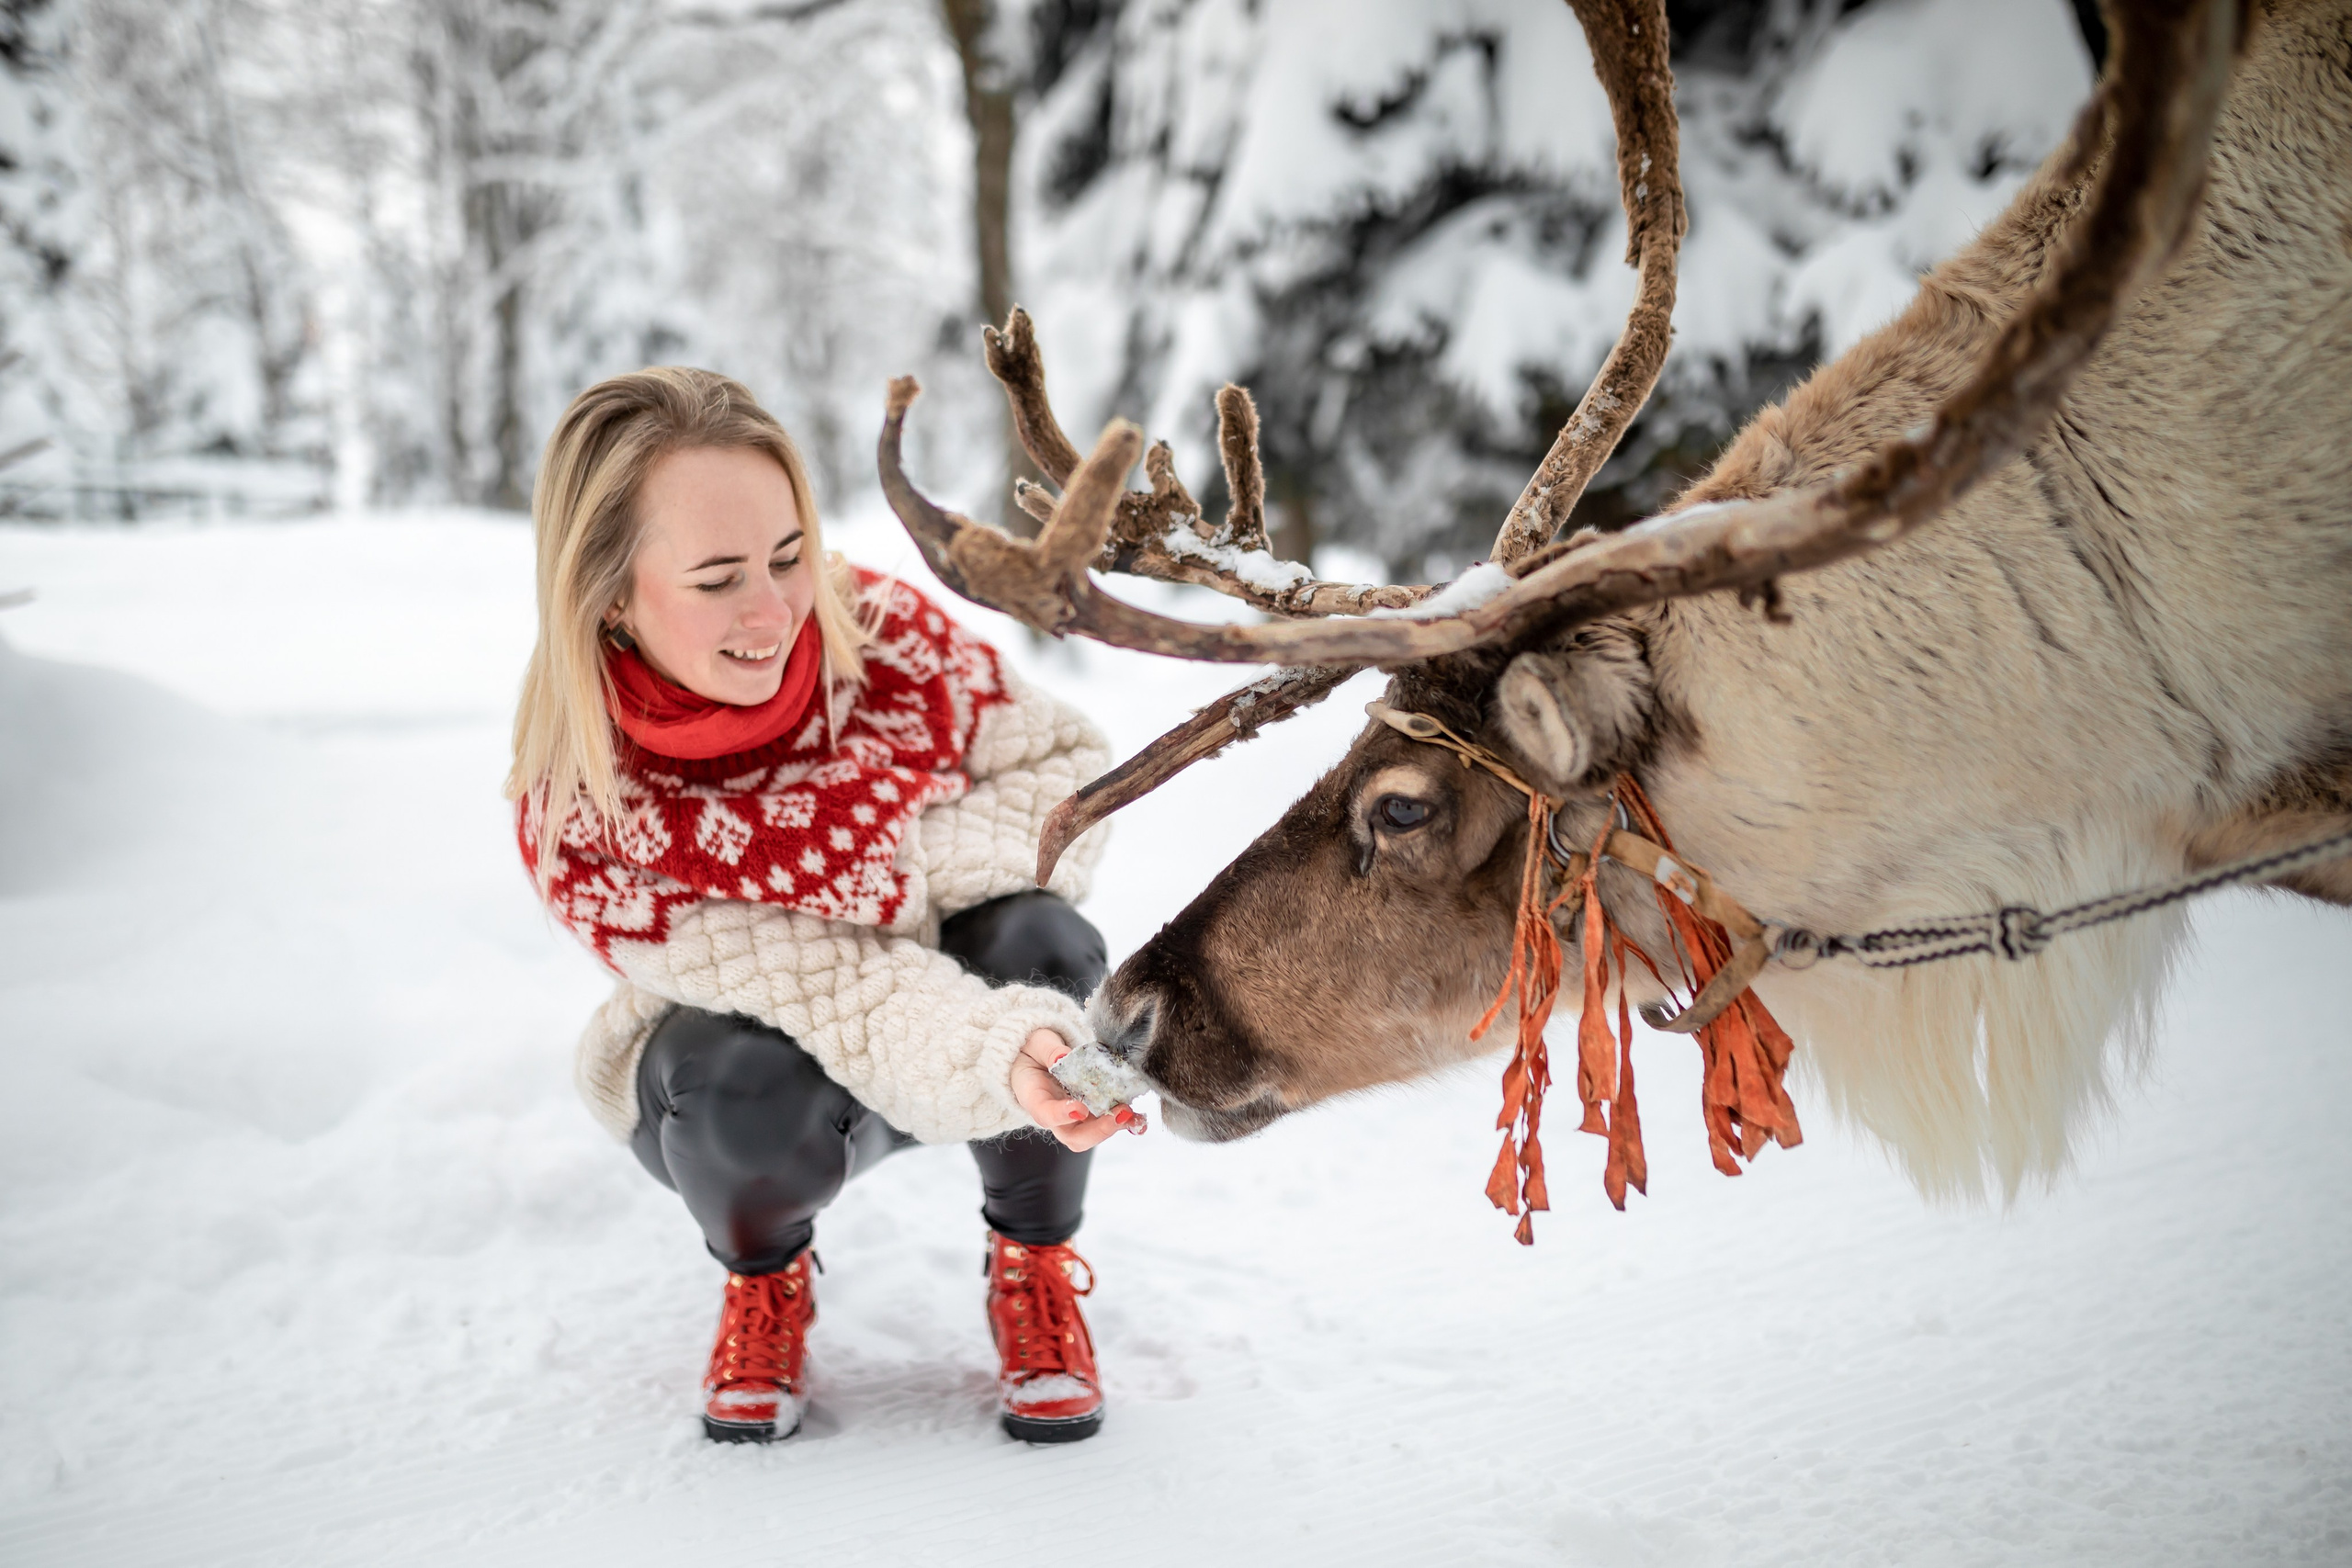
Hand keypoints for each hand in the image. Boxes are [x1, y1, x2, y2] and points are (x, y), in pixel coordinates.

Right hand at [1013, 1029, 1146, 1150]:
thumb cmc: (1034, 1050)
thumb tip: (1063, 1056)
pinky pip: (1107, 1123)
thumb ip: (1048, 1050)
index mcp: (1035, 1098)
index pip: (1045, 1115)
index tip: (1080, 1109)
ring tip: (1134, 1114)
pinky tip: (1140, 1117)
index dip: (1061, 1115)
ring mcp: (1076, 1117)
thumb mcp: (1037, 1043)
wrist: (1038, 1055)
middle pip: (1074, 1136)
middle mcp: (1056, 1115)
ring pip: (1093, 1134)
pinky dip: (1125, 1122)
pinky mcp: (1093, 1112)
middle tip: (1119, 1113)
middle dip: (1099, 1130)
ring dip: (1115, 1127)